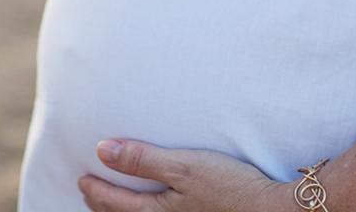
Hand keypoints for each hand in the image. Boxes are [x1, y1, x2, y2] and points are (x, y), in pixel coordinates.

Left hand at [80, 139, 287, 210]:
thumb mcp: (185, 166)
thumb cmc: (231, 186)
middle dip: (104, 206)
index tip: (82, 178)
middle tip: (89, 192)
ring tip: (112, 205)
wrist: (274, 210)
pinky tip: (153, 210)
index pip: (115, 202)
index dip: (96, 190)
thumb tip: (103, 150)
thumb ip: (142, 159)